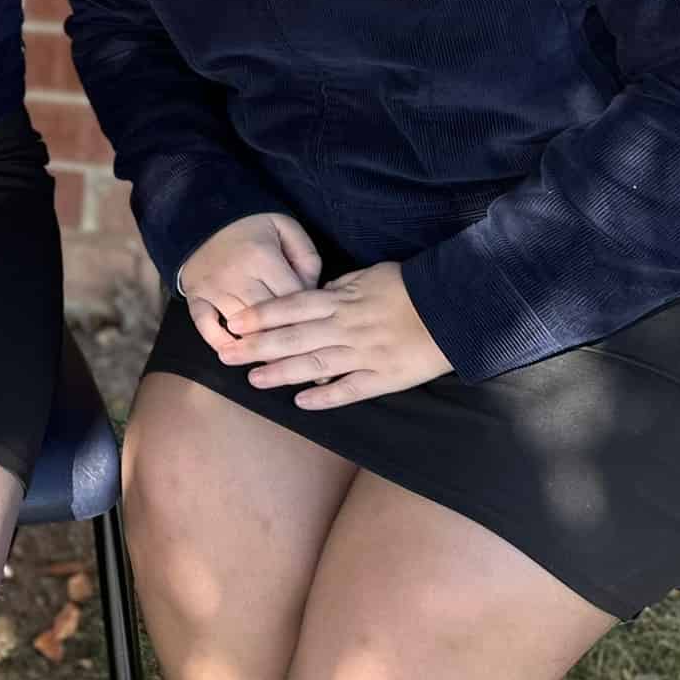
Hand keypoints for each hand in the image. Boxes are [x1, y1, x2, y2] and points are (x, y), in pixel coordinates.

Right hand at [176, 213, 322, 355]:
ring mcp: (213, 289)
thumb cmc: (252, 227)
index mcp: (263, 258)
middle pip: (267, 321)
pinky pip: (205, 328)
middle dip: (286, 343)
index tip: (320, 337)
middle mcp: (237, 276)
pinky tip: (235, 355)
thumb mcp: (286, 228)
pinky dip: (220, 343)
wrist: (203, 216)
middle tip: (305, 364)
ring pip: (240, 329)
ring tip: (276, 368)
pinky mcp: (195, 297)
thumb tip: (313, 292)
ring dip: (258, 349)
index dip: (308, 320)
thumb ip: (307, 258)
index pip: (292, 300)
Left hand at [217, 262, 452, 409]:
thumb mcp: (368, 276)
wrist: (453, 309)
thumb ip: (338, 288)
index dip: (260, 316)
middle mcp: (346, 328)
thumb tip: (313, 293)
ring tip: (253, 380)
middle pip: (293, 338)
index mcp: (342, 301)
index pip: (291, 307)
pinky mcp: (383, 378)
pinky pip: (350, 389)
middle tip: (226, 355)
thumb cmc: (409, 288)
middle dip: (257, 347)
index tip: (234, 322)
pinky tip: (302, 403)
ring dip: (281, 374)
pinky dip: (326, 397)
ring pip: (314, 366)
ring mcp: (364, 355)